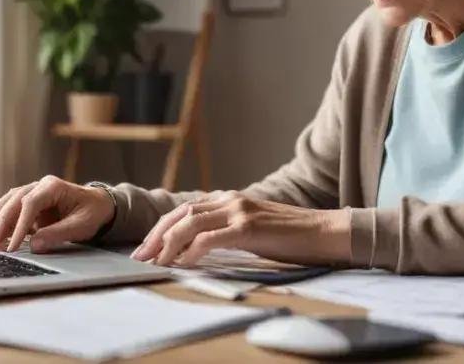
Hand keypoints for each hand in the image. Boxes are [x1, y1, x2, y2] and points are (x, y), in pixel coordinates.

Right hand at [0, 175, 114, 252]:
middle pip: (13, 202)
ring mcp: (32, 193)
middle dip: (1, 225)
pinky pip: (10, 211)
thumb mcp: (81, 225)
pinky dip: (1, 224)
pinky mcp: (28, 204)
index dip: (19, 225)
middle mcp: (39, 186)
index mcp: (53, 186)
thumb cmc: (92, 212)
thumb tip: (34, 245)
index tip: (13, 245)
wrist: (98, 205)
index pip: (30, 204)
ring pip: (7, 204)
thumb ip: (58, 234)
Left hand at [130, 192, 349, 266]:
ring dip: (168, 243)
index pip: (185, 210)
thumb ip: (227, 231)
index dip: (162, 228)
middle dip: (156, 235)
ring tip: (156, 262)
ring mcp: (240, 211)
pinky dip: (192, 251)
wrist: (323, 232)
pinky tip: (183, 264)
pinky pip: (211, 238)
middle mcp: (231, 199)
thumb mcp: (252, 230)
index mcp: (230, 199)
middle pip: (181, 213)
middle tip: (140, 256)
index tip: (147, 247)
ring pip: (190, 223)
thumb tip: (198, 249)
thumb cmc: (291, 236)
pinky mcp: (249, 227)